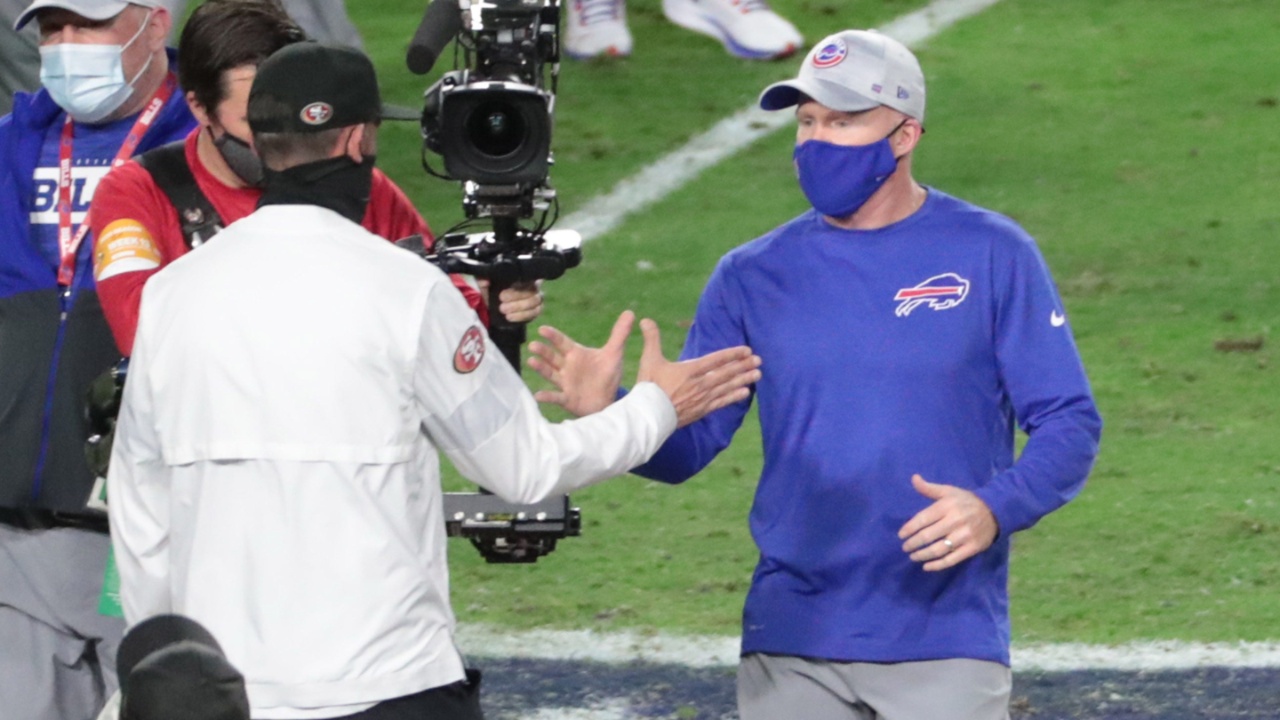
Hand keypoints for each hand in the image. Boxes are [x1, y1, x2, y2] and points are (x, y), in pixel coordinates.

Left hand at [478, 279, 543, 323]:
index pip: (527, 278)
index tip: (501, 294)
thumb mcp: (485, 285)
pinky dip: (522, 316)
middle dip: (516, 298)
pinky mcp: (535, 311)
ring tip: (504, 311)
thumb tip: (485, 280)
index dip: (516, 287)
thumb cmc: (492, 293)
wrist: (493, 308)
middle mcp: (533, 286)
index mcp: (522, 276)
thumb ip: (483, 279)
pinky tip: (510, 317)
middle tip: (501, 304)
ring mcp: (536, 298)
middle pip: (532, 291)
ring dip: (518, 308)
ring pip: (534, 302)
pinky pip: (534, 313)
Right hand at [528, 310, 633, 416]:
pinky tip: (538, 395)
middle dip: (543, 351)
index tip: (543, 329)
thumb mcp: (614, 353)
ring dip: (541, 368)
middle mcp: (567, 367)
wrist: (609, 399)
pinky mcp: (567, 398)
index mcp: (576, 354)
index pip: (562, 342)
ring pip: (550, 373)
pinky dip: (547, 396)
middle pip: (552, 357)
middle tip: (533, 345)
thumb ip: (620, 334)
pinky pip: (555, 396)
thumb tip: (630, 312)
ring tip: (531, 361)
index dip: (553, 336)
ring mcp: (565, 382)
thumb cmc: (607, 374)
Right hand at [636, 318, 760, 426]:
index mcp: (690, 370)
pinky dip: (734, 397)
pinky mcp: (702, 410)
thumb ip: (651, 339)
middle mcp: (700, 384)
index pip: (716, 359)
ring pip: (727, 387)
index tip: (747, 350)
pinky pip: (722, 402)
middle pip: (726, 373)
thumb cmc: (649, 387)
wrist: (648, 416)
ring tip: (758, 374)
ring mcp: (703, 398)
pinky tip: (745, 393)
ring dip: (743, 379)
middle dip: (743, 366)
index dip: (733, 354)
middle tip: (759, 360)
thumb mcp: (649, 360)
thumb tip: (644, 319)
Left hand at [898, 474, 998, 571]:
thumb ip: (929, 488)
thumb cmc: (966, 501)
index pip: (922, 519)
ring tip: (913, 557)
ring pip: (938, 549)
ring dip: (922, 555)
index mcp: (946, 506)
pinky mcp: (972, 548)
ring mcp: (964, 536)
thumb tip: (913, 478)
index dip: (909, 528)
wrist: (995, 511)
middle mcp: (954, 521)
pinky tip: (927, 567)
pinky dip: (937, 565)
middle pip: (928, 536)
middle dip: (913, 543)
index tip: (901, 535)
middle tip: (905, 547)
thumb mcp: (949, 491)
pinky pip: (951, 560)